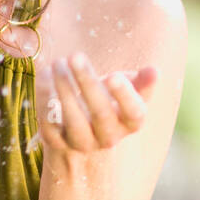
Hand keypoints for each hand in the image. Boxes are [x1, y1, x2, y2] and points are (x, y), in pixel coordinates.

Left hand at [35, 52, 157, 153]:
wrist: (83, 132)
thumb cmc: (110, 101)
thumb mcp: (128, 92)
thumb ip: (141, 82)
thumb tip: (154, 71)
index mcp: (131, 123)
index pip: (134, 113)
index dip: (125, 96)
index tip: (114, 75)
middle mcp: (109, 137)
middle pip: (100, 113)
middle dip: (87, 82)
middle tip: (76, 56)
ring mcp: (82, 143)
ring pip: (73, 119)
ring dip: (63, 88)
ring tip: (58, 62)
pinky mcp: (57, 143)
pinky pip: (49, 122)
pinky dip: (45, 97)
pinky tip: (45, 74)